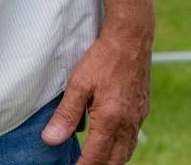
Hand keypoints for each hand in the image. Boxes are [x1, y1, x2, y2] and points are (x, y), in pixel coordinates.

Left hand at [41, 24, 151, 164]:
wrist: (130, 40)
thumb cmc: (102, 58)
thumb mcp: (78, 83)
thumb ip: (65, 114)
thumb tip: (51, 139)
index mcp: (109, 121)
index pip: (95, 157)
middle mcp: (127, 124)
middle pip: (114, 161)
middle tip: (82, 164)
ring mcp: (137, 118)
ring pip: (126, 152)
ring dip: (111, 159)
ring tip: (95, 156)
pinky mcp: (142, 110)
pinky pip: (133, 137)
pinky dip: (121, 145)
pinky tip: (111, 137)